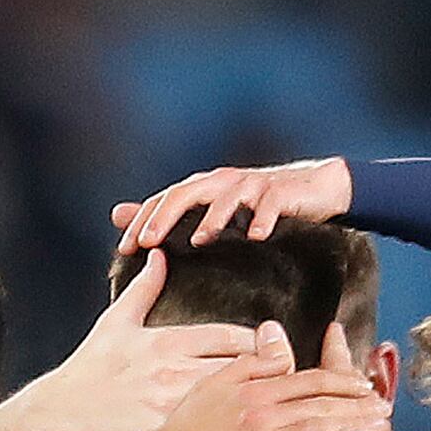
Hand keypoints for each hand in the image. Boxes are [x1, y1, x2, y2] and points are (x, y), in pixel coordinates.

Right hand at [0, 254, 279, 430]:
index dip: (263, 345)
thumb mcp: (115, 323)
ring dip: (260, 410)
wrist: (57, 415)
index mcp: (169, 341)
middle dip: (271, 378)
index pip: (235, 337)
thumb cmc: (88, 369)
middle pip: (245, 371)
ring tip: (277, 415)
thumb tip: (159, 254)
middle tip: (287, 388)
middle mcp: (174, 372)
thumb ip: (143, 288)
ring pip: (235, 406)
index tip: (273, 353)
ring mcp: (171, 407)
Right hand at [107, 353, 394, 430]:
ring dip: (355, 421)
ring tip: (379, 421)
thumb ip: (249, 359)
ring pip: (319, 423)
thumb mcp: (212, 380)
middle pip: (320, 399)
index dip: (339, 379)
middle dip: (357, 400)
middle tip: (383, 403)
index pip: (306, 377)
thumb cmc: (182, 428)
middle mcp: (261, 408)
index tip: (362, 383)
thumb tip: (274, 331)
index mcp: (251, 386)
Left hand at [113, 157, 352, 249]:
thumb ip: (165, 214)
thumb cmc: (257, 206)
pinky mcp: (283, 193)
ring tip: (199, 239)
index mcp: (203, 188)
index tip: (125, 248)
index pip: (164, 200)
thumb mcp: (208, 212)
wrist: (314, 191)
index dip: (143, 221)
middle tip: (148, 242)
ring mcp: (253, 185)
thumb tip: (117, 213)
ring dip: (212, 218)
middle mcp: (223, 182)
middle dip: (165, 217)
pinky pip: (271, 203)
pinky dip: (262, 218)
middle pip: (187, 193)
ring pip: (227, 197)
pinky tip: (256, 236)